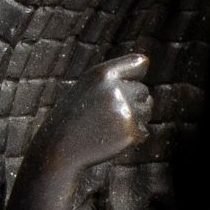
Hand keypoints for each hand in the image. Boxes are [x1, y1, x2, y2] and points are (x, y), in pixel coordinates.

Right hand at [35, 54, 153, 175]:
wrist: (62, 147)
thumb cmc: (78, 114)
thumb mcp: (90, 85)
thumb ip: (115, 73)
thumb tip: (146, 62)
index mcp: (103, 74)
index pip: (139, 64)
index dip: (137, 73)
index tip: (128, 81)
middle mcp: (116, 90)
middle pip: (144, 91)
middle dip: (133, 102)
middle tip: (109, 113)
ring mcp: (124, 111)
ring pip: (146, 111)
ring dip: (134, 119)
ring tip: (109, 125)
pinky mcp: (129, 132)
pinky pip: (144, 131)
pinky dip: (132, 136)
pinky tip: (112, 138)